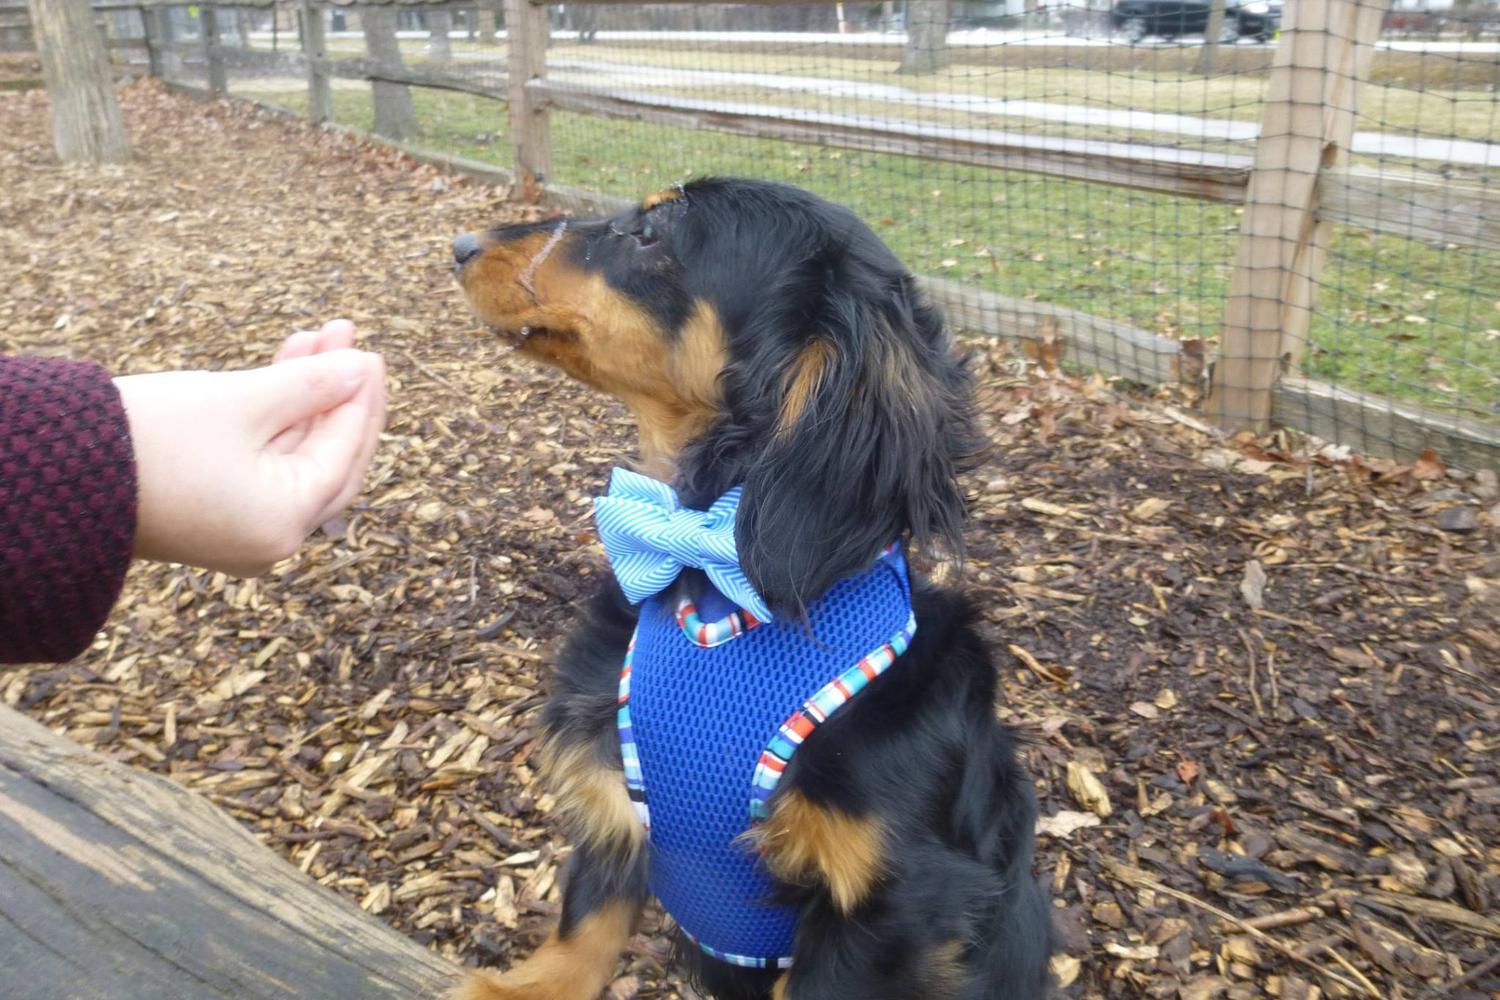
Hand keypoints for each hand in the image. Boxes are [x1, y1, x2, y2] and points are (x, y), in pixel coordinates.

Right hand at [115, 320, 386, 575]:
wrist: (47, 472)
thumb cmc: (148, 439)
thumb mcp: (240, 402)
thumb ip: (309, 386)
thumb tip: (359, 369)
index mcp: (286, 522)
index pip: (345, 453)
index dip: (360, 398)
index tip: (369, 351)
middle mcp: (271, 537)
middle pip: (329, 457)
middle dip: (340, 394)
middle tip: (351, 342)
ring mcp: (243, 527)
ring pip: (293, 452)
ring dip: (306, 395)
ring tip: (317, 336)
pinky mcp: (215, 510)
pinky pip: (262, 460)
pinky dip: (274, 416)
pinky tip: (284, 363)